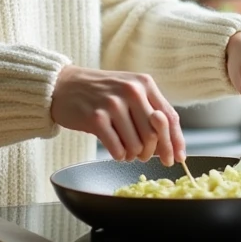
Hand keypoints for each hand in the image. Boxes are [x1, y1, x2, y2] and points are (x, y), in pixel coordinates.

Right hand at [50, 65, 185, 165]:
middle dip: (151, 152)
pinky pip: (118, 149)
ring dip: (132, 155)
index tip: (177, 159)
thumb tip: (170, 147)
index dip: (176, 142)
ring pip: (136, 145)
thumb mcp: (128, 91)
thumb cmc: (100, 92)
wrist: (62, 85)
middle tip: (142, 156)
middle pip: (154, 135)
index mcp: (144, 83)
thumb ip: (149, 112)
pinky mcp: (96, 118)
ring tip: (124, 150)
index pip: (169, 117)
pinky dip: (119, 156)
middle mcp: (131, 90)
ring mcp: (113, 103)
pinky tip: (114, 149)